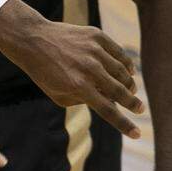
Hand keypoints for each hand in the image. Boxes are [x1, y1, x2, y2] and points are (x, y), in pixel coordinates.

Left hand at [0, 0, 144, 137]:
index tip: (137, 134)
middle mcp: (89, 69)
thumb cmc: (43, 72)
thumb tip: (106, 101)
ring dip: (129, 84)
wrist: (32, 40)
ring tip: (130, 90)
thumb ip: (82, 101)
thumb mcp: (58, 94)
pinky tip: (129, 71)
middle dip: (133, 103)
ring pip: (123, 72)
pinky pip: (119, 53)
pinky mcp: (97, 36)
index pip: (108, 110)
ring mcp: (94, 51)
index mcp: (78, 87)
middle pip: (121, 91)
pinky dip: (126, 64)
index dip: (124, 124)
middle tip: (139, 109)